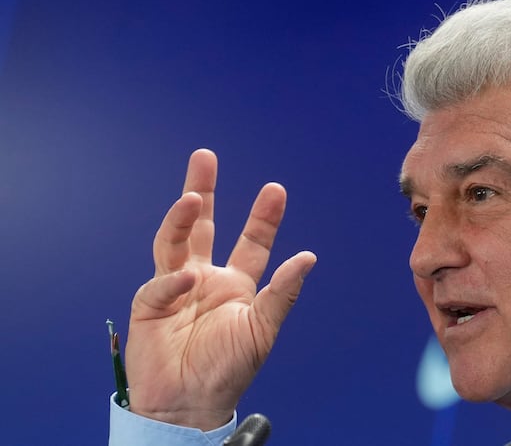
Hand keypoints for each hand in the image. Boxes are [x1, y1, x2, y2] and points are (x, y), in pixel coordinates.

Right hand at [124, 149, 316, 429]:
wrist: (188, 404)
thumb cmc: (227, 369)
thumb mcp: (262, 329)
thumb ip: (282, 292)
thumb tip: (308, 257)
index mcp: (235, 284)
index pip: (251, 242)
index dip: (263, 217)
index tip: (275, 189)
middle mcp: (204, 278)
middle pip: (203, 226)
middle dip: (203, 190)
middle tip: (205, 157)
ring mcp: (175, 288)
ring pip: (174, 241)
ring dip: (181, 219)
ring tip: (193, 198)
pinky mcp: (149, 304)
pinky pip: (160, 286)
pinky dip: (172, 283)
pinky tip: (185, 282)